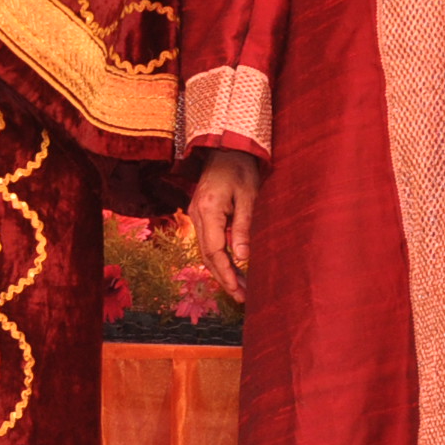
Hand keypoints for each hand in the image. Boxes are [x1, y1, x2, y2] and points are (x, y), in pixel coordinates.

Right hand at [190, 148, 265, 302]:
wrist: (225, 147)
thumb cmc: (241, 169)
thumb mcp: (249, 197)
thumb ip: (243, 227)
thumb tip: (243, 257)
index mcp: (208, 210)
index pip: (214, 251)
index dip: (226, 274)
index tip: (240, 291)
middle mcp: (196, 214)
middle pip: (206, 256)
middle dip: (223, 278)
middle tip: (241, 297)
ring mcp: (195, 214)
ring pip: (205, 251)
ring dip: (220, 270)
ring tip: (239, 288)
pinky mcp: (200, 213)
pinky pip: (206, 241)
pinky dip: (218, 257)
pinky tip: (231, 267)